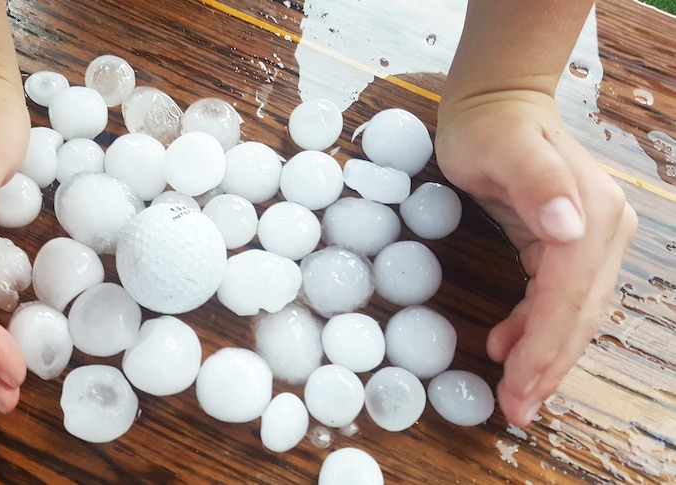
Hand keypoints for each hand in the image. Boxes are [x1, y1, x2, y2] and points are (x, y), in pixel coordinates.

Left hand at [435, 90, 636, 425]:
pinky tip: (507, 345)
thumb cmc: (489, 126)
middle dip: (547, 367)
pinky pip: (560, 299)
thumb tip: (569, 229)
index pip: (569, 297)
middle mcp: (600, 230)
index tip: (515, 389)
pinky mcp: (571, 244)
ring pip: (573, 315)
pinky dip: (536, 329)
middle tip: (516, 409)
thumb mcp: (502, 147)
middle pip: (578, 315)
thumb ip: (537, 182)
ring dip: (545, 357)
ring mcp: (591, 238)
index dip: (544, 347)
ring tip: (514, 392)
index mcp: (589, 215)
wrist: (496, 103)